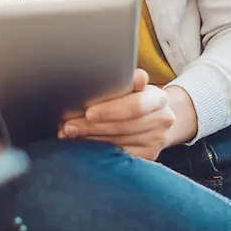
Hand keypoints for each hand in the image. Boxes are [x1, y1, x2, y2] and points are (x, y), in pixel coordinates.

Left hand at [58, 69, 188, 160]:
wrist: (157, 118)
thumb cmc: (136, 97)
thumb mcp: (133, 85)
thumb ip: (128, 80)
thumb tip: (129, 74)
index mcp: (158, 98)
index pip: (135, 106)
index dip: (110, 110)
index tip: (88, 112)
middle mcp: (163, 120)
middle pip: (124, 126)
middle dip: (92, 127)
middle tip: (68, 126)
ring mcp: (157, 140)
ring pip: (119, 142)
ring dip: (91, 139)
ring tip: (70, 134)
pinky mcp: (150, 155)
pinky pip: (121, 155)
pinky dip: (100, 151)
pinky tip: (84, 146)